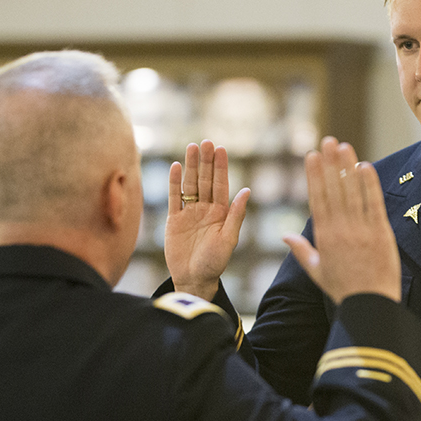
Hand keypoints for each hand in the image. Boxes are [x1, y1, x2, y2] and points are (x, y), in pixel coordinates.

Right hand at [164, 140, 249, 300]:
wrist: (193, 279)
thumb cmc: (214, 263)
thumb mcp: (228, 239)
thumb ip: (236, 215)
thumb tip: (246, 191)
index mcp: (221, 213)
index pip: (220, 185)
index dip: (220, 167)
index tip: (221, 149)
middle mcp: (205, 209)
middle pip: (204, 180)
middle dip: (205, 162)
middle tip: (206, 142)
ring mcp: (189, 213)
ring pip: (190, 185)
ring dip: (191, 167)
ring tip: (192, 148)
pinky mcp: (173, 220)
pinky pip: (174, 197)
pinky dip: (174, 183)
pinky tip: (176, 167)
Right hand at [284, 137, 400, 303]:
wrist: (370, 305)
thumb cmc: (343, 290)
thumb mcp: (316, 271)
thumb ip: (301, 250)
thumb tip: (284, 235)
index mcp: (324, 237)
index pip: (317, 198)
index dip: (314, 175)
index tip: (312, 156)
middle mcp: (340, 230)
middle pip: (334, 189)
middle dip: (330, 163)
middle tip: (328, 140)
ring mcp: (361, 230)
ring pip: (352, 192)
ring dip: (348, 166)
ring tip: (344, 145)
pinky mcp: (381, 233)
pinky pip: (374, 203)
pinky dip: (370, 184)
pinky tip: (365, 166)